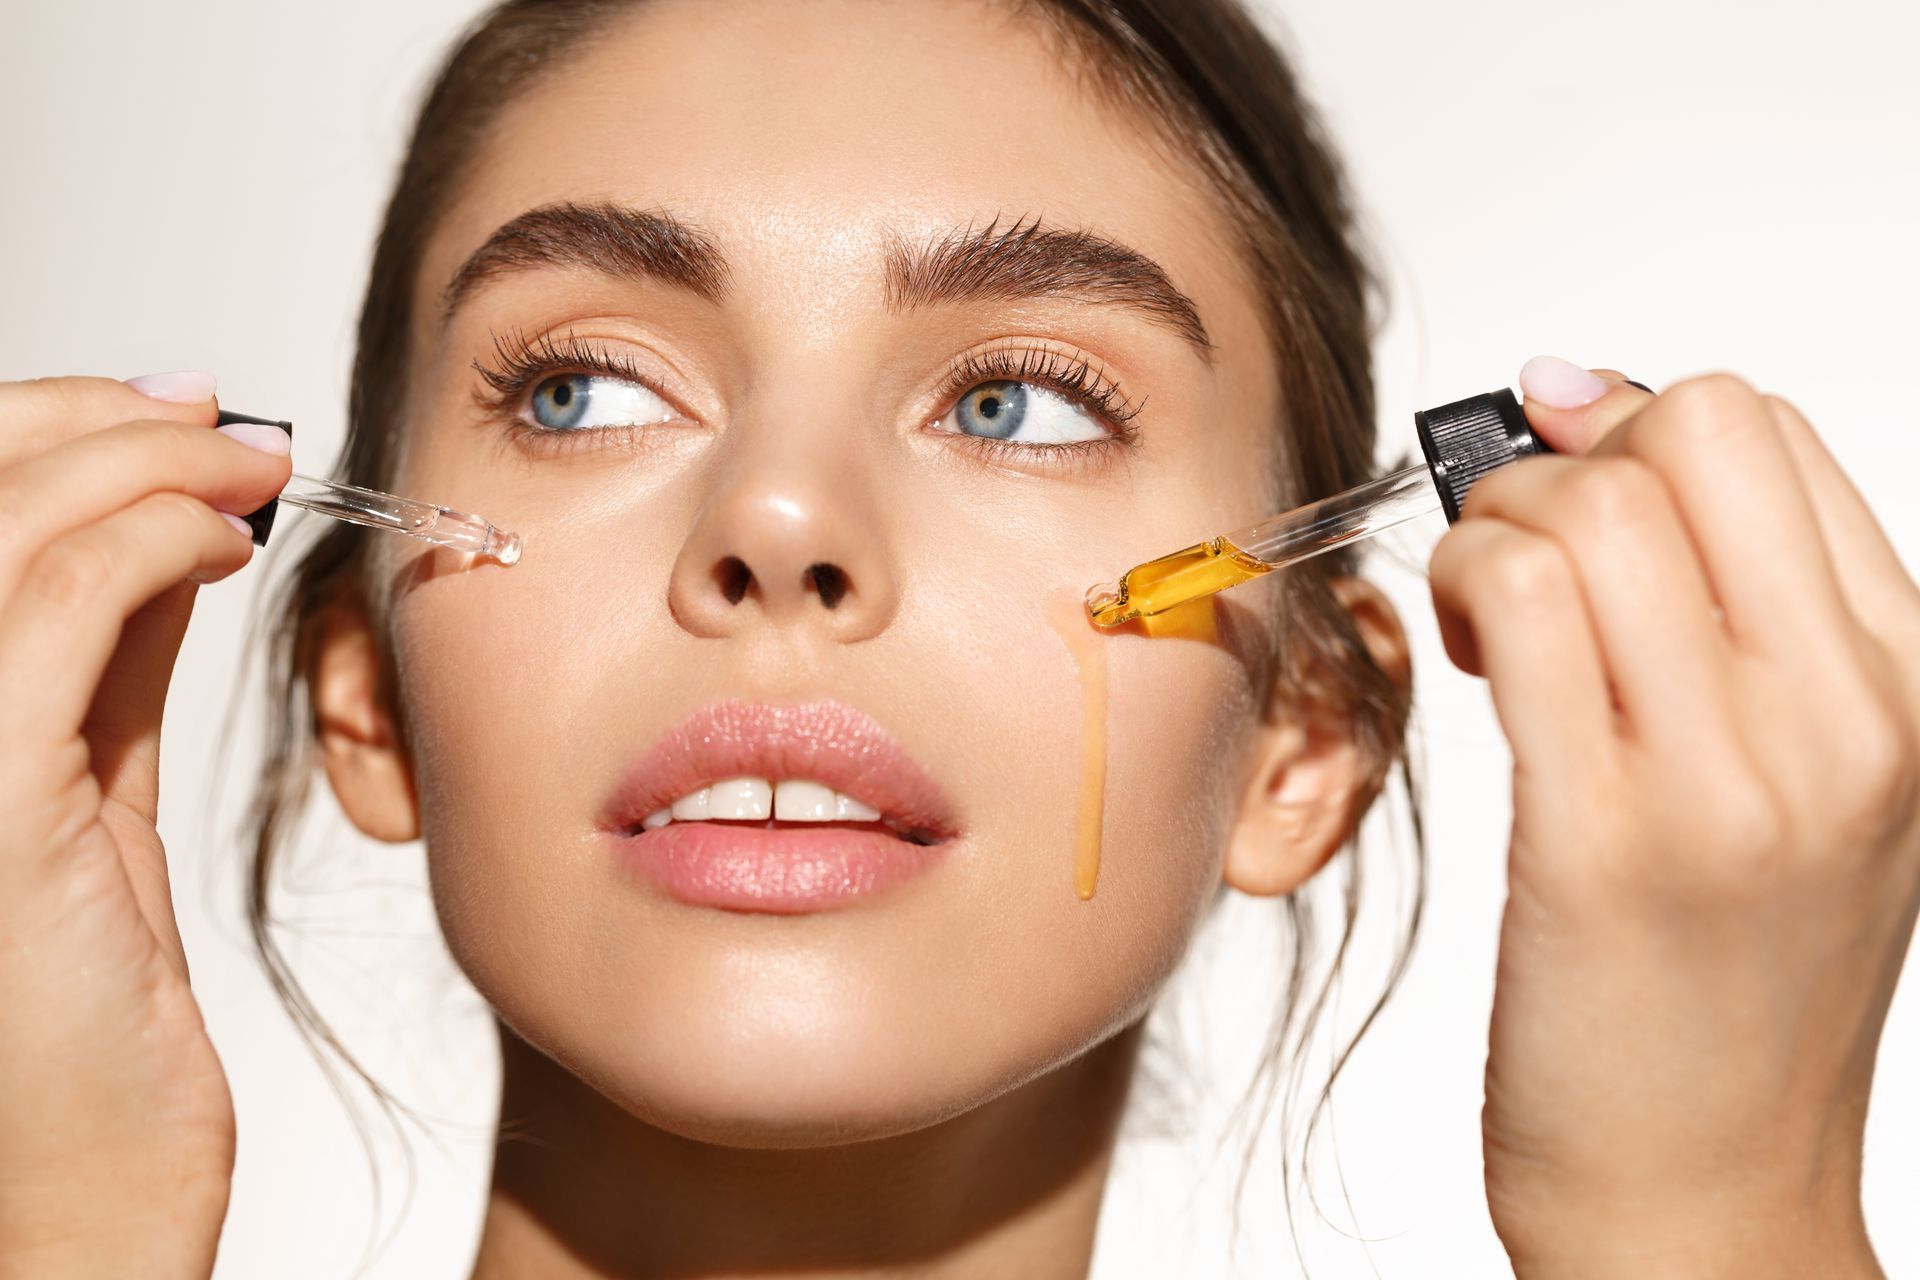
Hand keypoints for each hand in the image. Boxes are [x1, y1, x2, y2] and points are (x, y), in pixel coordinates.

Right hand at [0, 373, 290, 1276]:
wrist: (78, 1189)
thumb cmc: (82, 1021)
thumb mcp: (82, 797)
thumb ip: (99, 665)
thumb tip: (162, 536)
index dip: (47, 430)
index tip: (173, 413)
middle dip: (90, 422)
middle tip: (218, 421)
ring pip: (1, 527)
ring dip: (137, 464)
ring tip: (244, 471)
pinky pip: (50, 612)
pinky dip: (145, 543)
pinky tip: (222, 547)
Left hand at [1427, 358, 1917, 1278]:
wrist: (1703, 1193)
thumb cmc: (1729, 981)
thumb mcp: (1800, 784)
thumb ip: (1738, 613)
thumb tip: (1595, 411)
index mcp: (1911, 685)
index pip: (1770, 438)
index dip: (1641, 431)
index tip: (1579, 490)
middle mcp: (1848, 720)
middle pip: (1692, 432)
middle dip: (1572, 459)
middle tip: (1531, 552)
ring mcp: (1735, 780)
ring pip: (1593, 508)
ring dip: (1499, 528)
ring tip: (1493, 618)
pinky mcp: (1606, 840)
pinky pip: (1525, 604)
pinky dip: (1466, 588)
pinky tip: (1468, 655)